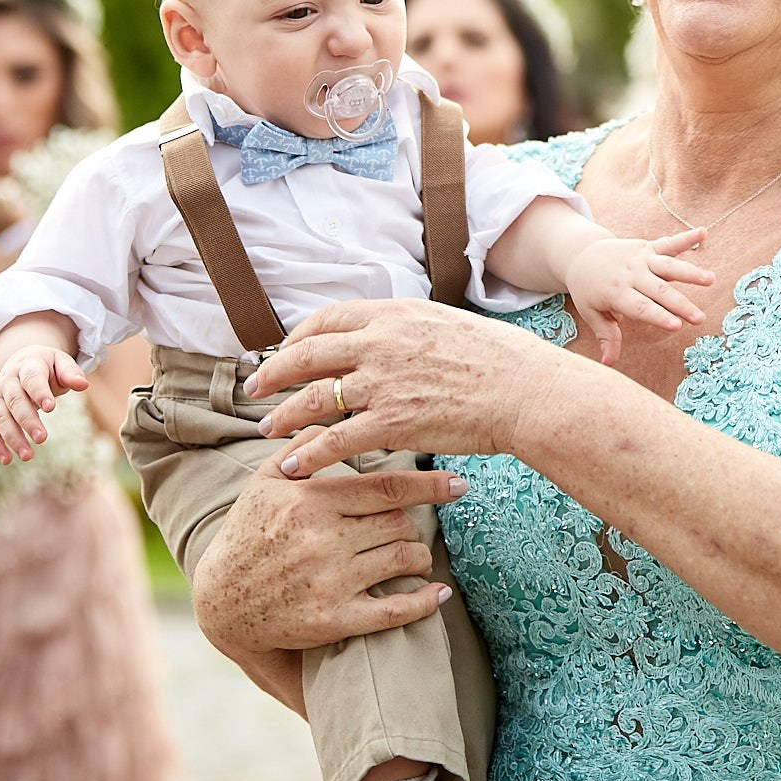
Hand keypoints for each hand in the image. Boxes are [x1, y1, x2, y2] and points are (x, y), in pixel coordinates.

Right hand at [0, 344, 88, 463]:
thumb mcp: (61, 362)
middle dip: (27, 421)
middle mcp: (7, 381)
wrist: (21, 361)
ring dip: (12, 437)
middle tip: (42, 438)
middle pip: (15, 401)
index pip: (32, 379)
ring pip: (1, 418)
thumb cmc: (47, 366)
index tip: (51, 408)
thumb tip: (83, 384)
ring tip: (27, 456)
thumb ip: (70, 373)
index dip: (40, 392)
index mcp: (27, 366)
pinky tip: (6, 460)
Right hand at [191, 445, 469, 665]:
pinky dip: (423, 602)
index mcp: (311, 501)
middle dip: (416, 524)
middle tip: (420, 526)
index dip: (429, 485)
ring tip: (416, 558)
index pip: (386, 488)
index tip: (458, 484)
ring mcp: (329, 581)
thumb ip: (303, 447)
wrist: (220, 602)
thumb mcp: (265, 483)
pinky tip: (437, 595)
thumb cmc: (248, 533)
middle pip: (399, 522)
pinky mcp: (332, 621)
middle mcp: (322, 538)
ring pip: (401, 559)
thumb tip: (339, 413)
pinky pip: (393, 611)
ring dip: (419, 558)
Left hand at [248, 299, 574, 469]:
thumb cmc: (500, 362)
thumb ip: (411, 331)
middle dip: (274, 374)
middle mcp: (381, 342)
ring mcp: (383, 382)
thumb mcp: (449, 326)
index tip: (285, 352)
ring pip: (313, 398)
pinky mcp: (391, 422)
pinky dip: (308, 454)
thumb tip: (394, 338)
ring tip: (265, 430)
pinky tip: (293, 466)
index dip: (298, 337)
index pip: (329, 319)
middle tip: (255, 390)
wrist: (525, 390)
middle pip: (307, 354)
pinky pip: (335, 440)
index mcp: (396, 314)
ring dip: (282, 415)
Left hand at [563, 229, 712, 365]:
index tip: (676, 326)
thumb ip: (606, 336)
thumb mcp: (592, 313)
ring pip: (668, 266)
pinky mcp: (647, 247)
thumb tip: (609, 364)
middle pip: (659, 291)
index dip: (659, 316)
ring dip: (690, 272)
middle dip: (681, 305)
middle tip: (699, 318)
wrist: (580, 254)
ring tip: (710, 280)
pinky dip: (685, 238)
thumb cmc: (588, 290)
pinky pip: (667, 243)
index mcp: (616, 293)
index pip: (641, 307)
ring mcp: (640, 259)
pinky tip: (703, 233)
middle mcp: (631, 274)